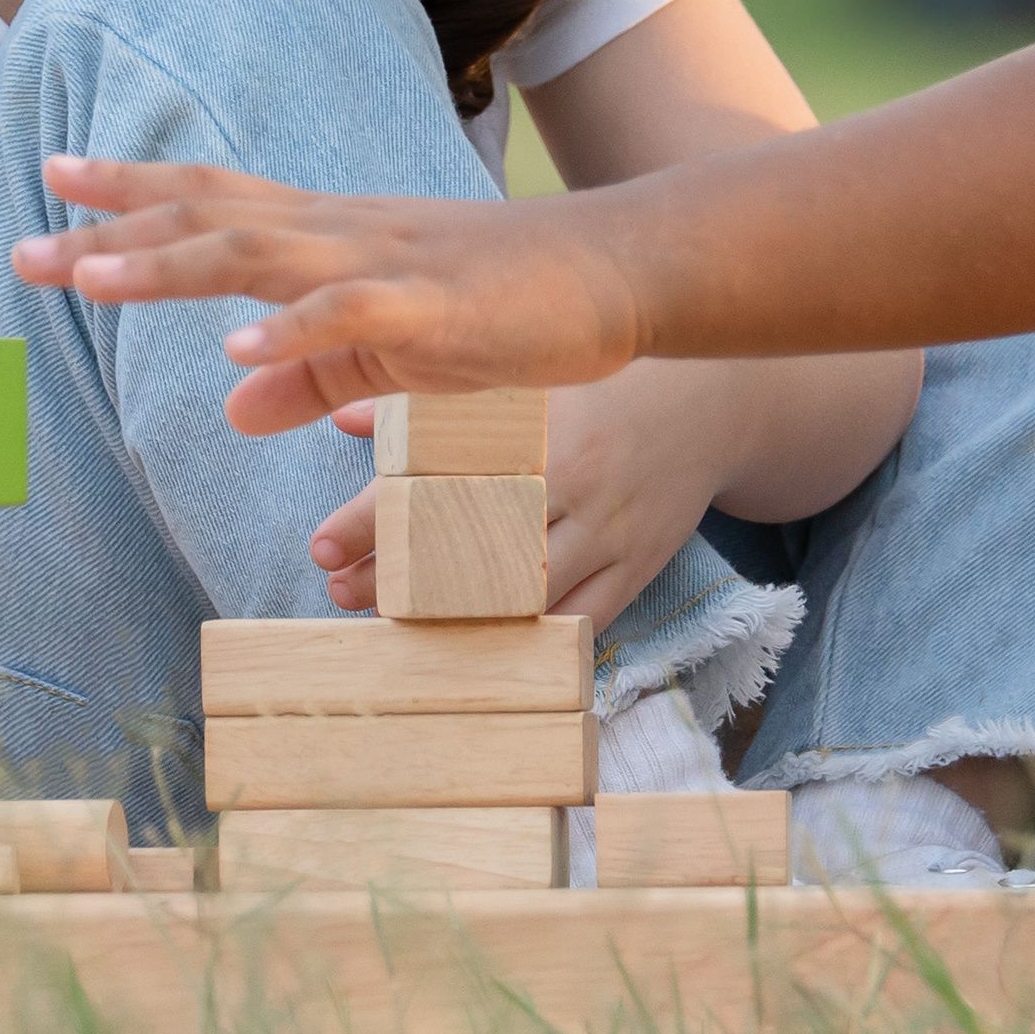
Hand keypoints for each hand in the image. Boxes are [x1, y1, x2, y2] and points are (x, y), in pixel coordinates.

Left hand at [14, 158, 647, 434]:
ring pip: (260, 255)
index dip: (132, 192)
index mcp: (331, 238)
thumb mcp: (394, 353)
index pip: (214, 201)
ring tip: (92, 278)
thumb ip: (313, 376)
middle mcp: (343, 233)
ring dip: (171, 265)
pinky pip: (352, 316)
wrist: (618, 272)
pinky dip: (291, 331)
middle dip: (114, 231)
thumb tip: (233, 403)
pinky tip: (238, 352)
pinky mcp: (437, 308)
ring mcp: (387, 263)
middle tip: (24, 246)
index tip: (52, 181)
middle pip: (210, 220)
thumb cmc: (509, 306)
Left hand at [286, 371, 726, 635]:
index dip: (375, 519)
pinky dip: (530, 638)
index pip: (439, 480)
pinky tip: (480, 651)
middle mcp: (572, 482)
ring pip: (523, 591)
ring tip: (395, 626)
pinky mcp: (640, 566)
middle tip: (340, 592)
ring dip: (455, 616)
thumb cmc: (603, 387)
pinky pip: (581, 619)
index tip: (321, 546)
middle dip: (399, 578)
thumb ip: (434, 406)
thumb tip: (343, 419)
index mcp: (537, 429)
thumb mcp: (523, 382)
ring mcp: (610, 530)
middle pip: (471, 545)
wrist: (714, 402)